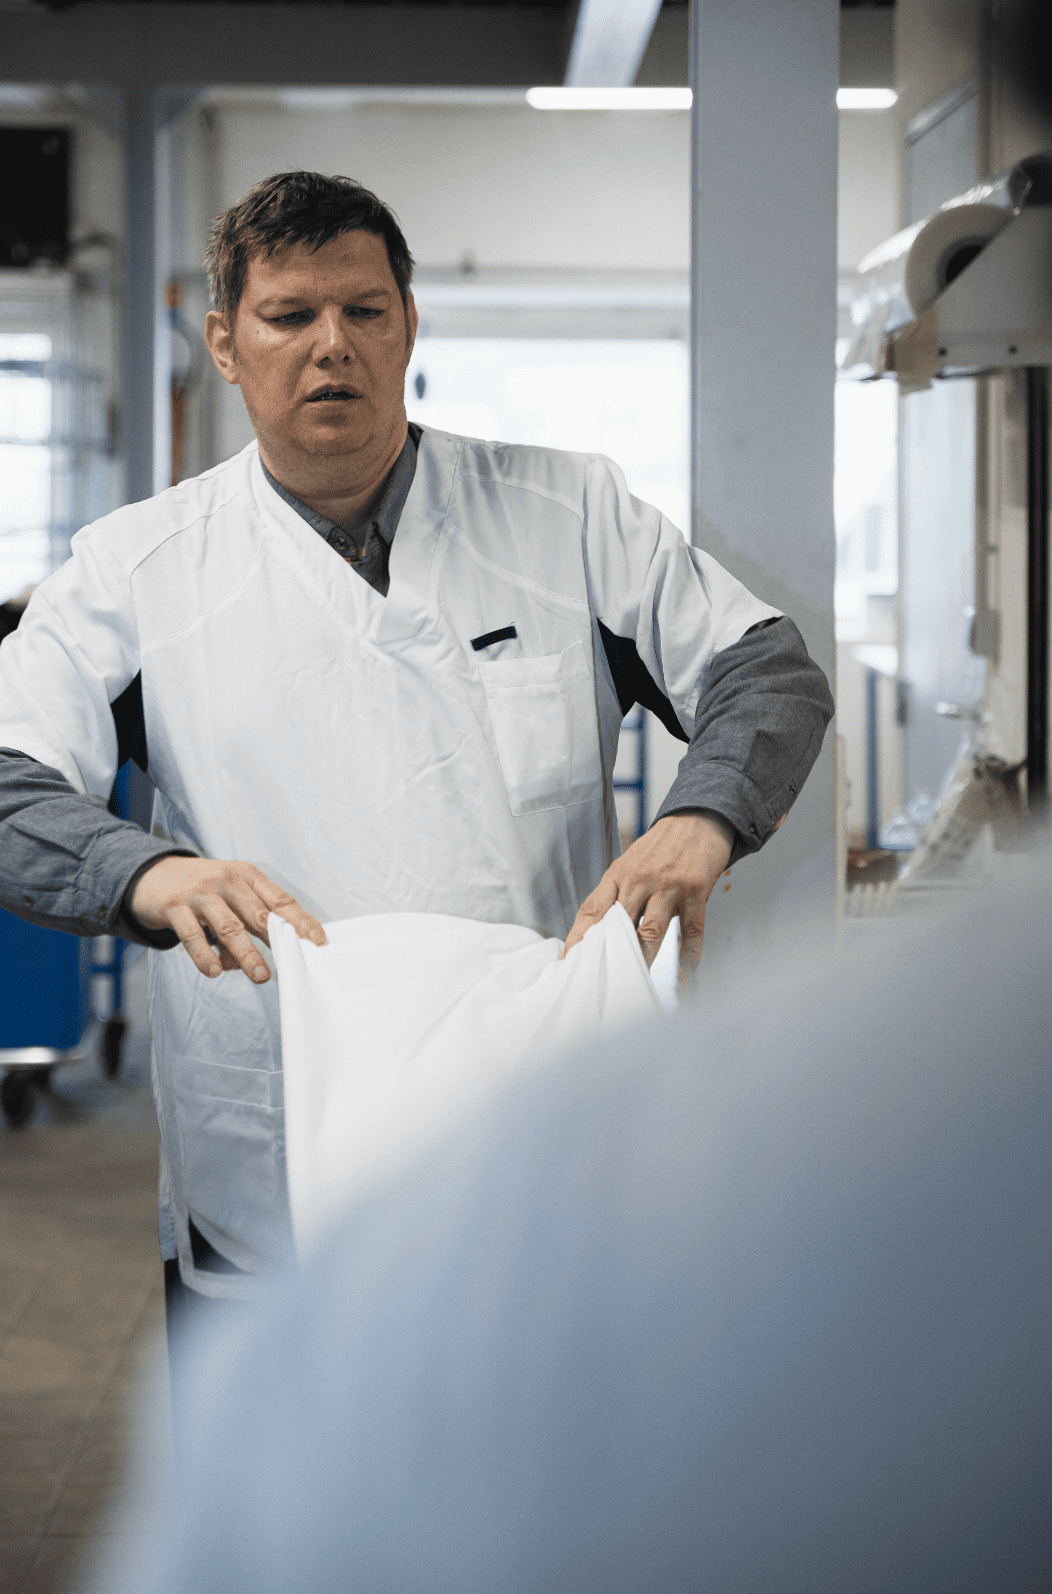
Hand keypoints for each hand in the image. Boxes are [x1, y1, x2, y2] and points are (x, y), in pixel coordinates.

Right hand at [129, 856, 325, 982]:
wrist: (152, 873)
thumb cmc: (201, 889)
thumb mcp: (230, 894)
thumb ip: (247, 922)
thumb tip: (259, 960)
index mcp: (246, 875)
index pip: (281, 900)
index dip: (301, 921)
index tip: (317, 941)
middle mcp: (226, 880)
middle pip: (259, 914)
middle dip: (278, 942)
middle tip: (292, 964)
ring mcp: (200, 892)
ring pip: (230, 926)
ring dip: (248, 954)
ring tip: (261, 975)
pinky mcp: (175, 906)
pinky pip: (193, 935)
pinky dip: (205, 956)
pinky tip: (214, 971)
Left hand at [561, 812, 734, 985]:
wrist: (697, 819)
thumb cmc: (659, 847)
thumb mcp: (628, 864)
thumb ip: (615, 895)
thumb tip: (597, 933)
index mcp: (618, 875)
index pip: (591, 911)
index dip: (577, 940)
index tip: (567, 964)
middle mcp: (640, 880)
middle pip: (620, 927)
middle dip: (610, 958)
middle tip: (603, 983)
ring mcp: (669, 886)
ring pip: (651, 932)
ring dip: (646, 961)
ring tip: (639, 985)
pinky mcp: (696, 891)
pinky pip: (691, 931)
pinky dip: (688, 957)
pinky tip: (685, 974)